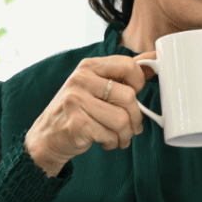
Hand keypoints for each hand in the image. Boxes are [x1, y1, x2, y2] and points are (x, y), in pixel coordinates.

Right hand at [24, 54, 150, 177]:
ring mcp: (76, 101)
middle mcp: (80, 80)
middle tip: (131, 126)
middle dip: (136, 118)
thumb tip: (154, 59)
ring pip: (122, 120)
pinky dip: (113, 143)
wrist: (47, 137)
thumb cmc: (79, 111)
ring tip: (119, 137)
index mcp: (89, 66)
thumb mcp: (96, 86)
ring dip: (126, 135)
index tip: (136, 94)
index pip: (128, 65)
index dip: (140, 82)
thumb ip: (122, 75)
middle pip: (129, 97)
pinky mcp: (76, 123)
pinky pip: (110, 135)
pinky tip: (105, 141)